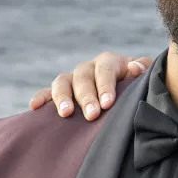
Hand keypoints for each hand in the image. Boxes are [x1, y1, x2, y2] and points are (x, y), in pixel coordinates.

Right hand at [29, 53, 151, 119]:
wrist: (128, 93)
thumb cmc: (137, 87)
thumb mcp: (143, 79)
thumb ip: (142, 72)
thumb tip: (136, 67)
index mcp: (109, 62)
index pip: (105, 70)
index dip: (106, 85)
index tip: (108, 103)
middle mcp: (89, 68)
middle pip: (83, 77)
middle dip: (87, 97)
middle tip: (92, 115)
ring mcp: (73, 79)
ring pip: (62, 81)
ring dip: (63, 97)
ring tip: (66, 114)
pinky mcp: (61, 92)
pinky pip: (47, 92)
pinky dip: (41, 98)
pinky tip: (35, 107)